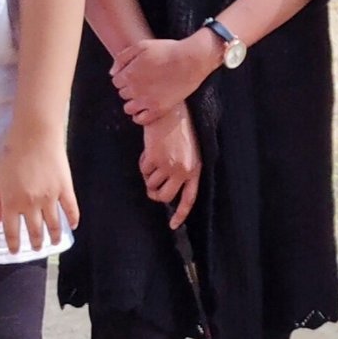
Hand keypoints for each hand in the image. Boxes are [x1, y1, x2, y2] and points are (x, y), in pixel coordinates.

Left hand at [0, 122, 78, 254]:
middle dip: (36, 242)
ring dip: (53, 237)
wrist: (35, 135)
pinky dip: (73, 220)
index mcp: (11, 202)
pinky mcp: (65, 189)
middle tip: (38, 248)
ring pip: (53, 224)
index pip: (12, 231)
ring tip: (53, 243)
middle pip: (35, 231)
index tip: (15, 252)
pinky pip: (71, 209)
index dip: (14, 244)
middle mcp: (30, 204)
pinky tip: (72, 227)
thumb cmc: (11, 153)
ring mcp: (50, 198)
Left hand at [113, 33, 218, 124]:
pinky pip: (141, 119)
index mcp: (129, 73)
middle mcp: (135, 89)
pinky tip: (146, 110)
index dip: (125, 77)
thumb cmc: (168, 50)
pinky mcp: (159, 109)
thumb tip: (112, 73)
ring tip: (145, 97)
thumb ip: (123, 57)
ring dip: (133, 103)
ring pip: (129, 108)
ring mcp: (147, 101)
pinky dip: (140, 116)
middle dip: (130, 88)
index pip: (116, 82)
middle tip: (144, 83)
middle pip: (123, 94)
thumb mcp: (142, 45)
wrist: (192, 60)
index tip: (136, 74)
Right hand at [139, 105, 200, 227]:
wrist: (173, 112)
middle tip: (150, 187)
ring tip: (153, 158)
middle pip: (165, 197)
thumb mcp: (188, 152)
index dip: (181, 214)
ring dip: (148, 174)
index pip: (189, 198)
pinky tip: (149, 150)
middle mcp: (183, 171)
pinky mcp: (155, 159)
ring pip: (151, 184)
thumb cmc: (180, 131)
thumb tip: (164, 191)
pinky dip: (143, 163)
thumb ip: (181, 171)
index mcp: (194, 170)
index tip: (173, 226)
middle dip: (154, 194)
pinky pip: (143, 170)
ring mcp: (169, 165)